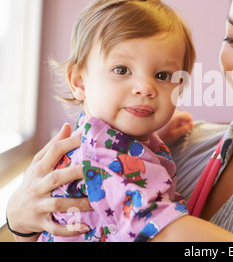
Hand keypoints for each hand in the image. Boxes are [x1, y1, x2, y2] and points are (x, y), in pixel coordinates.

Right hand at [6, 123, 91, 240]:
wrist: (15, 212)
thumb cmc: (33, 182)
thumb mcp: (38, 164)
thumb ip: (53, 146)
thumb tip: (68, 126)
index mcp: (39, 169)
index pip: (52, 152)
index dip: (68, 143)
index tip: (86, 137)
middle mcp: (38, 186)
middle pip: (56, 178)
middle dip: (74, 173)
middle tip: (94, 169)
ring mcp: (39, 205)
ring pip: (58, 204)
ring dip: (78, 204)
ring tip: (96, 202)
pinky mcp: (41, 222)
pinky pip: (55, 227)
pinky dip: (70, 229)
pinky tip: (86, 226)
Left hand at [156, 110, 193, 144]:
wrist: (147, 133)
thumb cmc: (161, 135)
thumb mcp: (174, 135)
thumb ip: (184, 129)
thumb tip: (192, 124)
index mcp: (175, 117)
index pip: (187, 115)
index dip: (190, 121)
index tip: (188, 127)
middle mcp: (171, 111)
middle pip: (182, 114)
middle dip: (184, 121)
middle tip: (180, 129)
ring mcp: (167, 111)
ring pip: (177, 113)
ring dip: (178, 119)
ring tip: (173, 127)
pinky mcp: (163, 111)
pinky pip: (172, 113)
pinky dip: (173, 118)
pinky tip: (167, 124)